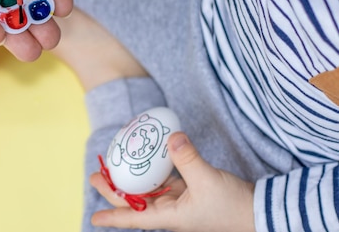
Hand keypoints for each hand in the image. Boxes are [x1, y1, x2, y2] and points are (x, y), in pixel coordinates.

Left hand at [90, 132, 255, 231]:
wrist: (260, 213)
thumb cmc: (234, 207)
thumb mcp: (208, 181)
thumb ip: (188, 158)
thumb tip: (171, 136)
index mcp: (170, 217)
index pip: (134, 218)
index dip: (113, 216)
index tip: (93, 217)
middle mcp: (170, 211)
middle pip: (134, 202)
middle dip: (114, 190)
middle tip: (97, 174)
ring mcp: (179, 202)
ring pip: (147, 191)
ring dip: (131, 180)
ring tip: (114, 165)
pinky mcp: (189, 191)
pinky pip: (164, 180)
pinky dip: (153, 170)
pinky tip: (147, 156)